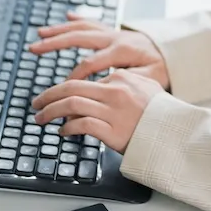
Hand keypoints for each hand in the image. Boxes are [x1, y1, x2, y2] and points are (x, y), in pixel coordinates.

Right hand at [28, 15, 169, 89]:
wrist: (176, 53)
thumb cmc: (163, 69)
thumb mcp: (150, 79)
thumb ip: (126, 82)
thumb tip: (103, 87)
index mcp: (122, 51)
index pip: (91, 63)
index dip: (75, 76)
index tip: (64, 89)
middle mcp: (115, 37)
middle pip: (80, 37)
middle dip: (56, 42)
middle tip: (34, 48)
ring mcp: (114, 32)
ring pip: (83, 27)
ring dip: (60, 29)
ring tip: (40, 33)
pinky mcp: (115, 32)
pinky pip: (93, 23)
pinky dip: (79, 19)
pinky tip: (66, 17)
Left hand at [31, 70, 162, 152]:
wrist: (174, 133)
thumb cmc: (161, 113)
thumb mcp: (145, 87)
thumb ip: (123, 82)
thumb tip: (101, 85)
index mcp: (120, 78)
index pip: (83, 80)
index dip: (63, 89)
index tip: (54, 98)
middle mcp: (114, 91)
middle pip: (71, 88)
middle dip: (48, 96)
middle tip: (36, 103)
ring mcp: (112, 111)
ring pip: (71, 105)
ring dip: (51, 111)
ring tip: (41, 118)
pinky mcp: (111, 131)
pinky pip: (81, 125)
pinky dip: (67, 128)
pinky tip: (62, 132)